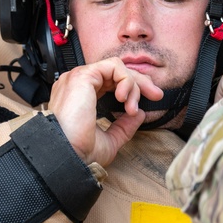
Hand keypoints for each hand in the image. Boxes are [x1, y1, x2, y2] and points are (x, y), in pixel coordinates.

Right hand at [48, 58, 163, 165]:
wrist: (66, 155)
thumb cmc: (79, 152)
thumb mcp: (109, 141)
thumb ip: (123, 127)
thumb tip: (139, 114)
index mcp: (81, 97)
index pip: (111, 83)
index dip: (133, 89)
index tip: (151, 101)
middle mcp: (78, 85)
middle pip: (116, 73)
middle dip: (140, 82)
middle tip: (156, 95)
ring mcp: (79, 78)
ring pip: (116, 68)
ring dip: (133, 85)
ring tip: (132, 106)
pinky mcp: (83, 76)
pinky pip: (113, 66)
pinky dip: (126, 79)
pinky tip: (124, 98)